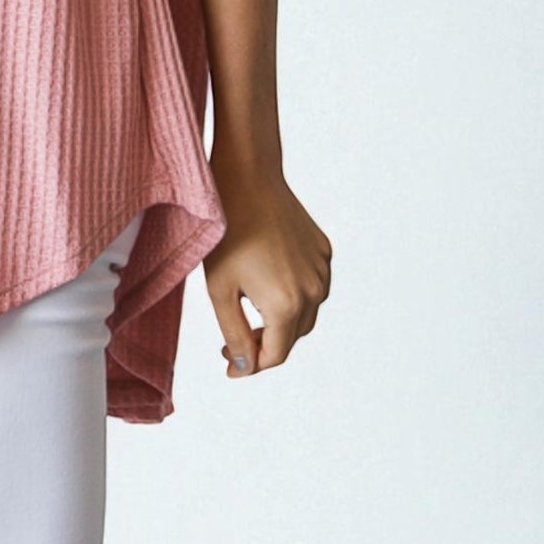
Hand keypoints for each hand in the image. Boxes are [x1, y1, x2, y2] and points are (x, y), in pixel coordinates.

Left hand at [202, 156, 331, 380]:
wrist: (248, 177)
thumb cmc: (227, 231)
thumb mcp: (219, 289)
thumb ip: (234, 334)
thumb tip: (244, 366)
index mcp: (287, 305)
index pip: (274, 355)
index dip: (249, 365)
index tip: (228, 363)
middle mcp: (314, 292)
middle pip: (291, 337)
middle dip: (264, 344)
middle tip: (234, 340)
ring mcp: (322, 270)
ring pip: (306, 314)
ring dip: (281, 322)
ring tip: (251, 311)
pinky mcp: (324, 251)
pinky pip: (313, 286)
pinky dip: (295, 295)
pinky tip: (270, 282)